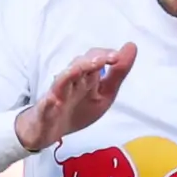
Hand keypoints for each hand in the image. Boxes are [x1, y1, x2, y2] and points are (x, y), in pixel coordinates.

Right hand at [14, 42, 135, 153]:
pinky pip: (46, 105)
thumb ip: (118, 73)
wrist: (50, 130)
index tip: (118, 56)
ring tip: (83, 68)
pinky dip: (48, 103)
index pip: (94, 59)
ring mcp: (58, 95)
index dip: (105, 56)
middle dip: (91, 61)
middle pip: (79, 66)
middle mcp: (72, 82)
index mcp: (86, 78)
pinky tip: (53, 101)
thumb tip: (131, 46)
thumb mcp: (105, 94)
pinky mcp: (46, 111)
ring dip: (73, 72)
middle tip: (107, 59)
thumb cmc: (78, 109)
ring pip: (63, 80)